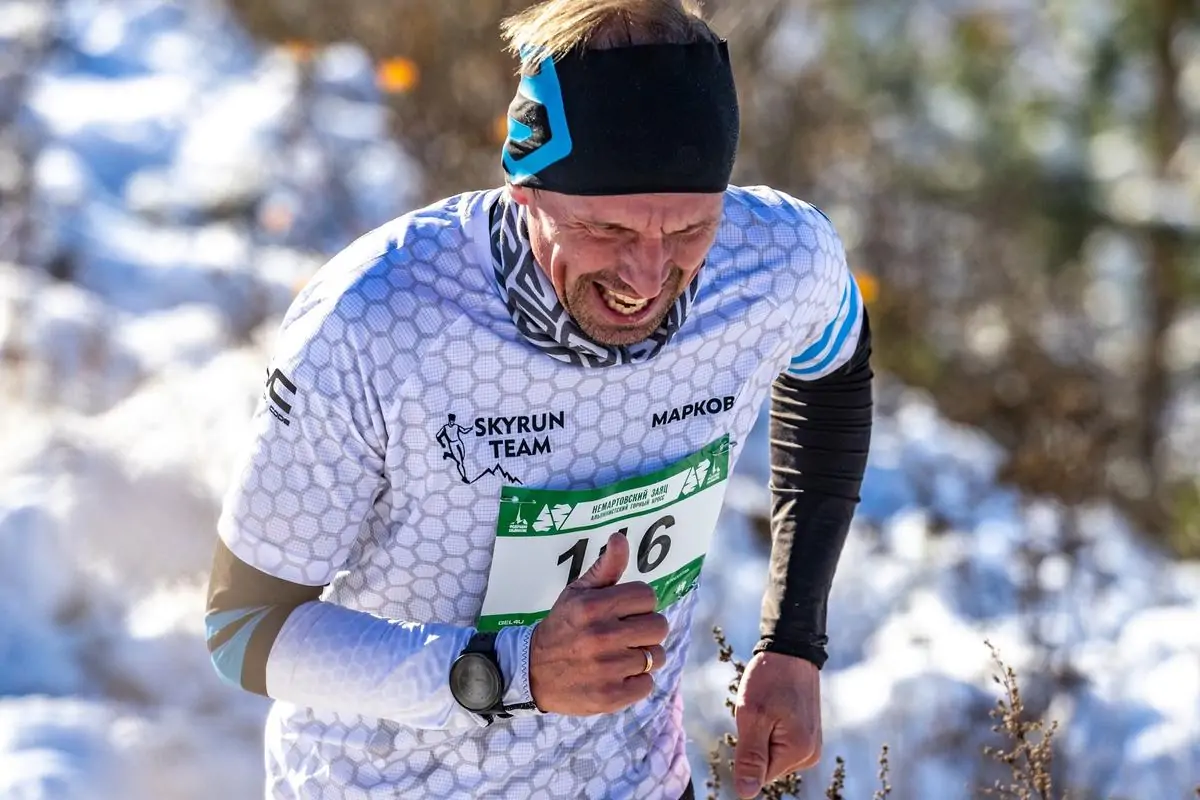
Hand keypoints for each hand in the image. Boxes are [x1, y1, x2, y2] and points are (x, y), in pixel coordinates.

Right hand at [528, 531, 667, 715]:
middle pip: (659, 626)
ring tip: (621, 656)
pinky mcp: (610, 696)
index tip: (627, 611)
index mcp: (594, 607)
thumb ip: (605, 567)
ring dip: (643, 656)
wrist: (531, 672)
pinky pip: (647, 684)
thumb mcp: (577, 593)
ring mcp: (607, 669)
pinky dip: (636, 681)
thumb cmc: (562, 627)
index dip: (640, 603)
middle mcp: (602, 636)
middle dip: (646, 629)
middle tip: (628, 634)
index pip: (647, 596)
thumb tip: (620, 537)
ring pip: (656, 656)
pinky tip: (618, 675)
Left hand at [732, 651, 821, 798]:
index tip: (753, 721)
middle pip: (766, 765)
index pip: (759, 775)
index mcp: (799, 753)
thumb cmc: (770, 679)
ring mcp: (811, 746)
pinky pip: (779, 744)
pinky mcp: (808, 737)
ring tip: (768, 707)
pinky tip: (774, 709)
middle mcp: (810, 755)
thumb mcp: (752, 716)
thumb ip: (750, 758)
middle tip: (759, 711)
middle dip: (754, 741)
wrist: (791, 651)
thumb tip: (745, 793)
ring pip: (771, 754)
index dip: (747, 750)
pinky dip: (770, 729)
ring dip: (761, 734)